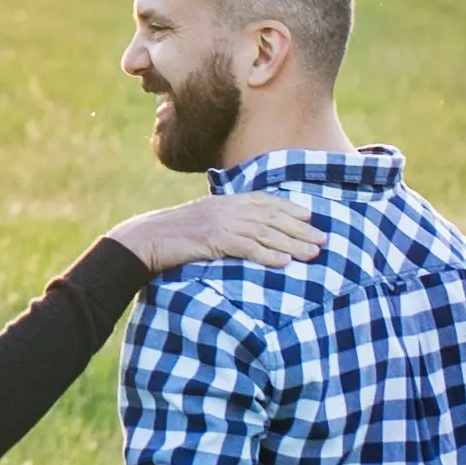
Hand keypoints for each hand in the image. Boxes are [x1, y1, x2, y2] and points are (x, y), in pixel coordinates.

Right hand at [109, 191, 319, 274]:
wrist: (141, 240)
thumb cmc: (169, 238)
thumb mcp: (199, 224)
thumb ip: (221, 225)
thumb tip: (239, 236)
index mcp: (223, 202)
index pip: (264, 201)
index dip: (289, 208)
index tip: (311, 216)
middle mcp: (225, 208)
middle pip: (271, 216)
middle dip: (300, 228)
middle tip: (323, 239)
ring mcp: (219, 223)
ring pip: (264, 232)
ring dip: (292, 243)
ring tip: (313, 253)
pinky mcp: (212, 240)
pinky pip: (246, 248)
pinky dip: (267, 255)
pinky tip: (284, 262)